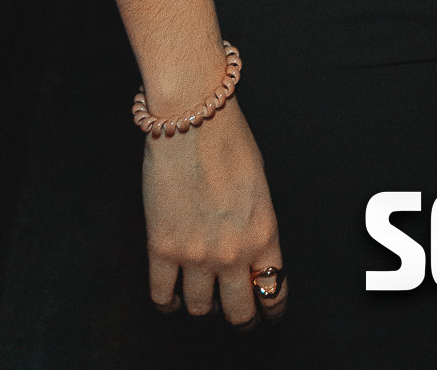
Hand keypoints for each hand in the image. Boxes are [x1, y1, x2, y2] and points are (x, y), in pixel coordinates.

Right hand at [143, 96, 286, 325]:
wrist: (193, 118)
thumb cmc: (229, 141)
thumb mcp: (260, 186)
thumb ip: (256, 224)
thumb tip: (249, 249)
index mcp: (264, 233)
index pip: (274, 290)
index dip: (273, 308)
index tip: (270, 314)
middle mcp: (233, 252)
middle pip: (239, 311)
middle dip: (242, 319)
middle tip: (240, 318)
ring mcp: (195, 255)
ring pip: (201, 309)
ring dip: (204, 309)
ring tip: (203, 303)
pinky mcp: (162, 248)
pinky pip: (161, 296)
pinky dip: (167, 303)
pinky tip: (172, 299)